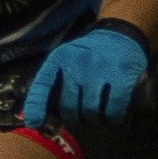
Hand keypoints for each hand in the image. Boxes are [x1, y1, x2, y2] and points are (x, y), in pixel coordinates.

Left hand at [24, 19, 151, 131]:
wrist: (120, 35)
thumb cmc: (88, 55)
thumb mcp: (66, 60)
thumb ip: (53, 85)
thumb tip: (42, 122)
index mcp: (60, 58)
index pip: (43, 84)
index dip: (36, 106)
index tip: (34, 123)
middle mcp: (78, 62)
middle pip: (69, 106)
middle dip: (73, 118)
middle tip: (79, 119)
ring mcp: (101, 69)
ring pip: (91, 110)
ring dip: (93, 119)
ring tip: (96, 116)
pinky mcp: (122, 76)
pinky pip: (114, 108)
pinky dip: (113, 117)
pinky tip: (113, 115)